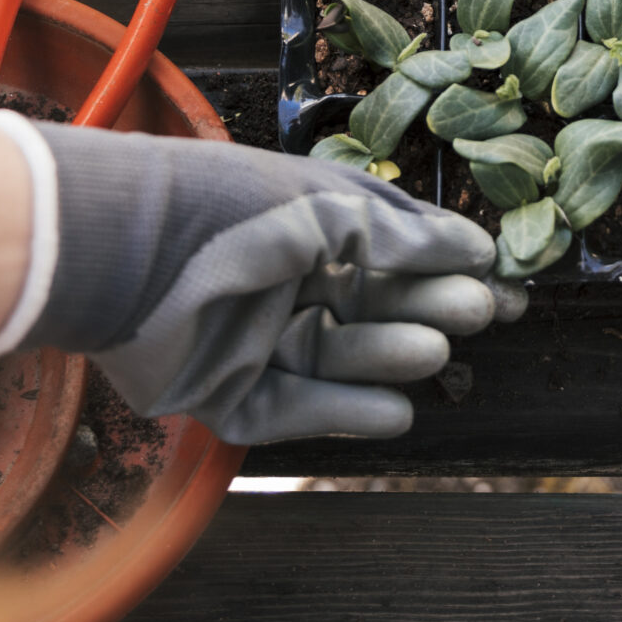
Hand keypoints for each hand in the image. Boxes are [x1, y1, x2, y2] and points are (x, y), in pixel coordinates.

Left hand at [27, 124, 514, 443]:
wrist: (121, 254)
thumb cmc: (223, 208)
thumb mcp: (324, 208)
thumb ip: (399, 236)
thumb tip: (477, 251)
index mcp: (298, 224)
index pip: (387, 249)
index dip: (443, 264)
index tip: (500, 280)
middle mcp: (277, 281)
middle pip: (368, 304)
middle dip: (425, 307)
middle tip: (480, 313)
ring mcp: (250, 340)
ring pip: (336, 358)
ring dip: (388, 355)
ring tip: (433, 352)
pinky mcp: (224, 394)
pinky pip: (295, 410)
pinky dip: (344, 413)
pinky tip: (396, 411)